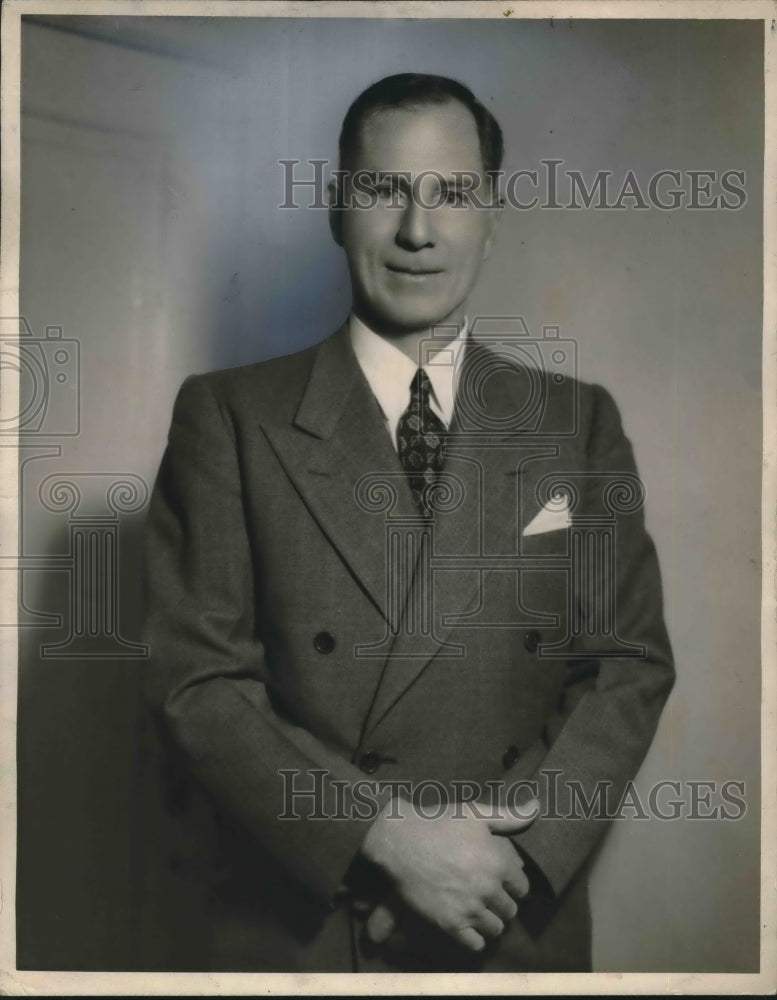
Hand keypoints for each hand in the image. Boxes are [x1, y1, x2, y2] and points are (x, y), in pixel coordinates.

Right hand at [361, 797, 538, 951]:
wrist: (400, 841)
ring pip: (495, 929)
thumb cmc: (439, 823)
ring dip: (490, 921)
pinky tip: (468, 926)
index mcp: (498, 863)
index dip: (512, 883)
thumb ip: (510, 816)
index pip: (522, 887)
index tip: (500, 879)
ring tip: (479, 910)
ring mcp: (469, 909)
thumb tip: (537, 806)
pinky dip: (475, 938)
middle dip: (502, 902)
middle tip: (488, 894)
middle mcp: (488, 889)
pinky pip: (475, 944)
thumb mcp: (475, 813)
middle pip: (510, 910)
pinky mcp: (450, 923)